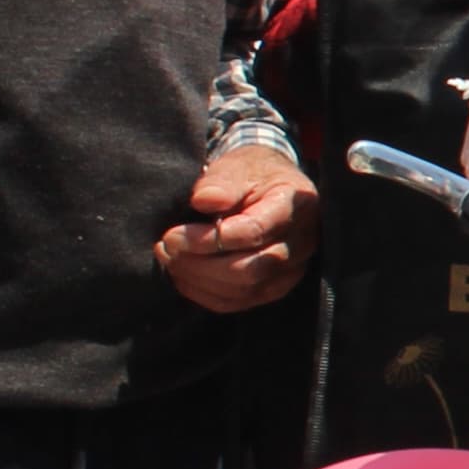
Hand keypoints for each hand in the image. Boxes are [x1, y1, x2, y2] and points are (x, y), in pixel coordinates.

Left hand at [155, 146, 318, 311]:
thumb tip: (204, 200)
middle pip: (250, 268)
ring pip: (243, 289)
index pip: (253, 232)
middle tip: (166, 247)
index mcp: (297, 205)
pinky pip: (238, 302)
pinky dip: (205, 293)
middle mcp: (302, 243)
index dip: (209, 239)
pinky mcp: (274, 287)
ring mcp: (292, 270)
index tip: (173, 235)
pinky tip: (183, 275)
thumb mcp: (238, 166)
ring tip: (170, 259)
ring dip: (199, 279)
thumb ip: (222, 181)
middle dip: (200, 263)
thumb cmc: (252, 173)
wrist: (269, 187)